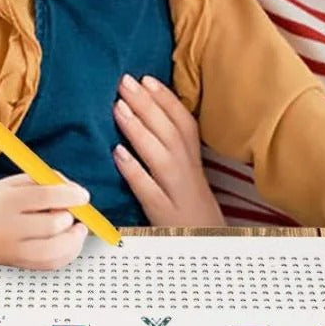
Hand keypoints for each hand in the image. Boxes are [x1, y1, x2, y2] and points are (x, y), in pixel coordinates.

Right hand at [0, 174, 90, 269]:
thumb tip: (77, 192)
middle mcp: (8, 229)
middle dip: (70, 217)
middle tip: (72, 211)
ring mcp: (11, 251)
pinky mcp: (16, 264)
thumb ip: (46, 182)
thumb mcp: (14, 182)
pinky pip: (49, 265)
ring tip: (76, 229)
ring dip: (73, 239)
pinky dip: (67, 254)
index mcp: (7, 202)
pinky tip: (68, 242)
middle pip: (52, 226)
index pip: (45, 198)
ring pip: (54, 252)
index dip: (70, 195)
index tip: (83, 195)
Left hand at [112, 74, 223, 226]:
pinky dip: (134, 171)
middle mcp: (189, 173)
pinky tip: (117, 154)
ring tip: (118, 107)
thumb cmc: (190, 207)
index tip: (146, 78)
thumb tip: (149, 116)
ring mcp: (177, 193)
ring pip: (160, 157)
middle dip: (147, 105)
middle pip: (170, 134)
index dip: (166, 99)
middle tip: (124, 82)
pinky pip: (148, 190)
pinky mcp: (164, 214)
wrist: (207, 247)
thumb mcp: (189, 175)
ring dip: (139, 130)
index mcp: (194, 161)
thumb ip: (173, 149)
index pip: (183, 123)